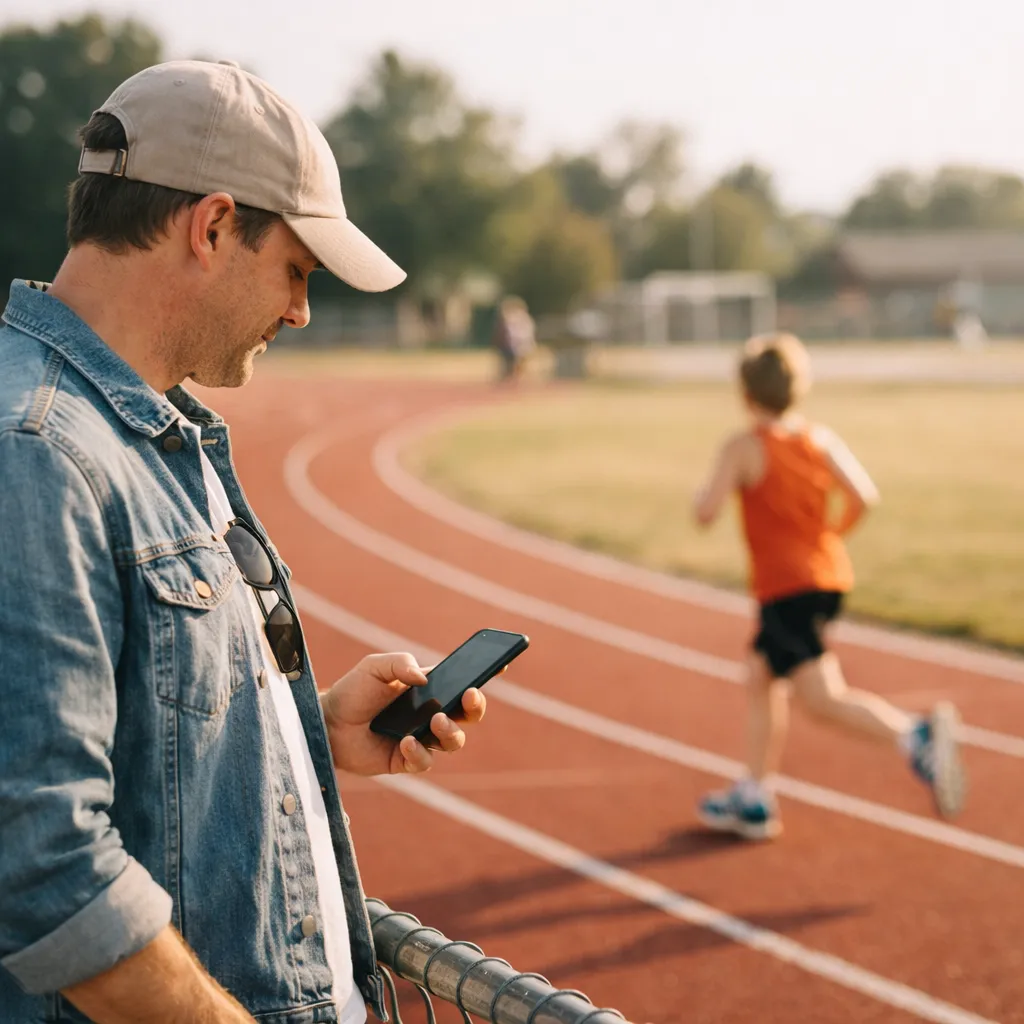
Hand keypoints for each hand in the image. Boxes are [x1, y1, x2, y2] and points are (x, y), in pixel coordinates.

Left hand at [320, 653, 486, 776]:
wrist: (326, 723)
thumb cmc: (354, 691)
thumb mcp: (375, 666)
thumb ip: (400, 663)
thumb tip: (425, 680)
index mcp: (431, 689)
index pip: (464, 682)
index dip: (484, 675)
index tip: (500, 665)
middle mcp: (431, 714)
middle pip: (468, 715)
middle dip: (476, 706)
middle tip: (470, 696)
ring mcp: (422, 738)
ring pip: (454, 740)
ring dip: (450, 731)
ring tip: (434, 720)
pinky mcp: (406, 760)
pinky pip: (425, 761)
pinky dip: (420, 752)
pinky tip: (406, 742)